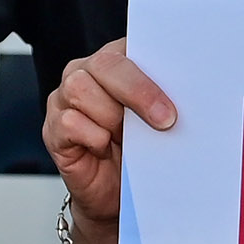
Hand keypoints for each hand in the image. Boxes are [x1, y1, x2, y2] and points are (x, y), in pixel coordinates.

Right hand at [44, 38, 172, 226]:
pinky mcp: (53, 129)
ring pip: (81, 89)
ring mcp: (64, 99)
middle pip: (105, 65)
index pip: (131, 47)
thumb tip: (190, 95)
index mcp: (117, 62)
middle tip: (165, 120)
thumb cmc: (140, 153)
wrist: (118, 196)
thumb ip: (166, 99)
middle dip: (139, 92)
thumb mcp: (159, 121)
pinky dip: (94, 137)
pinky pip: (70, 122)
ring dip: (112, 117)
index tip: (181, 89)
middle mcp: (87, 73)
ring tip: (127, 138)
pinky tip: (106, 149)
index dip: (154, 65)